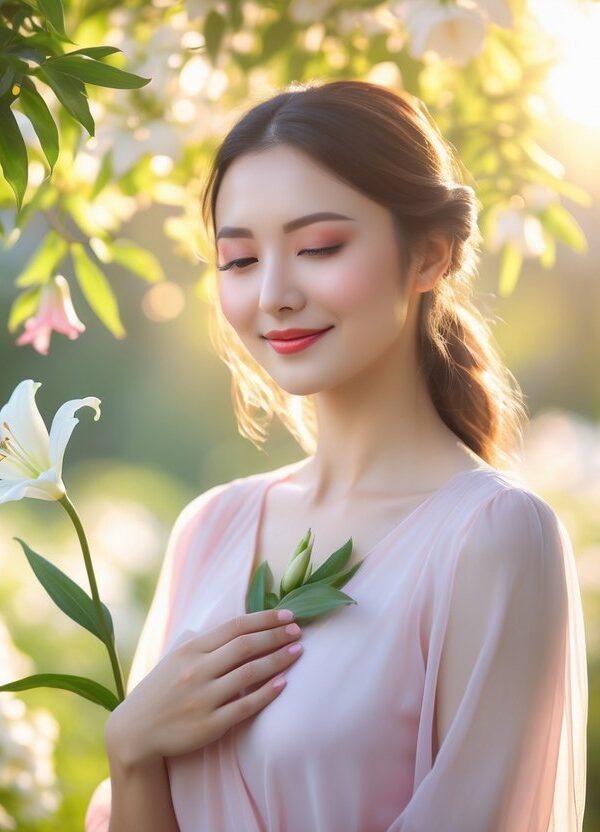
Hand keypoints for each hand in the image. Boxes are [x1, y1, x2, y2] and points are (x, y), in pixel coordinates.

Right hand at [105, 609, 302, 766]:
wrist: (134, 732)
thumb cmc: (160, 690)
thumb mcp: (174, 658)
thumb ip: (201, 641)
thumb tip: (232, 627)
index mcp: (190, 650)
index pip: (235, 627)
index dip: (264, 619)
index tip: (288, 614)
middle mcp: (196, 670)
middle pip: (245, 646)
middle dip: (276, 635)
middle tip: (298, 630)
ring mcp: (203, 698)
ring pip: (248, 673)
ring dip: (277, 660)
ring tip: (297, 651)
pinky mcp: (209, 725)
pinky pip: (244, 706)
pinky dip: (266, 692)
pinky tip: (283, 682)